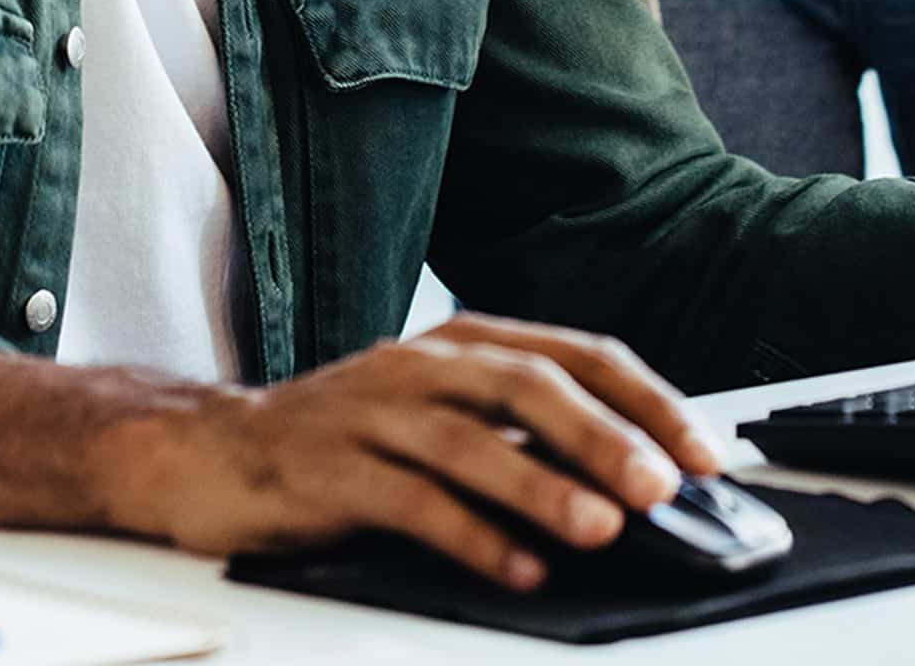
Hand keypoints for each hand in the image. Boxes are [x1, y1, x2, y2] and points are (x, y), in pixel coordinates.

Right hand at [114, 312, 726, 589]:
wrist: (212, 450)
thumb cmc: (345, 440)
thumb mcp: (438, 418)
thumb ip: (520, 436)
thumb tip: (632, 479)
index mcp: (459, 342)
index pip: (574, 352)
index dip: (645, 399)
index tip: (703, 453)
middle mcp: (420, 363)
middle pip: (527, 383)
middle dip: (604, 435)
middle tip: (661, 486)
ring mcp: (370, 412)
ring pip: (471, 440)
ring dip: (543, 484)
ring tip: (600, 529)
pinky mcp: (328, 469)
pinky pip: (410, 501)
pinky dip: (470, 537)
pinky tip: (516, 572)